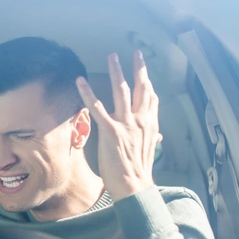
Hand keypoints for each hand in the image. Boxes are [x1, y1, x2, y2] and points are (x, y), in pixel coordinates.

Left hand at [76, 51, 162, 201]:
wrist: (134, 185)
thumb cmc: (138, 171)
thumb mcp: (149, 150)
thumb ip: (152, 138)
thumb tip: (158, 135)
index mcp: (150, 125)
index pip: (151, 98)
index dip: (148, 83)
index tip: (144, 71)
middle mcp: (141, 120)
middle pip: (141, 88)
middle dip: (138, 69)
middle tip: (136, 53)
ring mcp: (126, 124)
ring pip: (121, 90)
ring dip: (116, 71)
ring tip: (112, 56)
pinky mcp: (111, 130)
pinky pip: (96, 107)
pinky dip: (87, 93)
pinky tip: (80, 81)